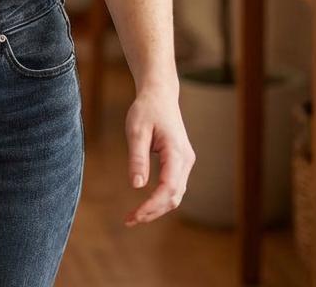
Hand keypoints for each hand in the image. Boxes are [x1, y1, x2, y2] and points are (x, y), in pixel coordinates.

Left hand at [123, 85, 195, 226]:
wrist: (159, 94)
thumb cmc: (146, 109)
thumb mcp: (136, 130)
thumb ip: (137, 157)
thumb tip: (137, 186)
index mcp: (176, 152)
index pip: (168, 188)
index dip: (152, 205)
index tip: (134, 215)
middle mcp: (186, 160)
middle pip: (174, 196)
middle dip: (153, 211)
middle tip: (129, 220)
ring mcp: (185, 162)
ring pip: (176, 194)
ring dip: (157, 208)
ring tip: (134, 216)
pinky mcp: (180, 162)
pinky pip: (173, 186)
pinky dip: (160, 199)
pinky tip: (145, 204)